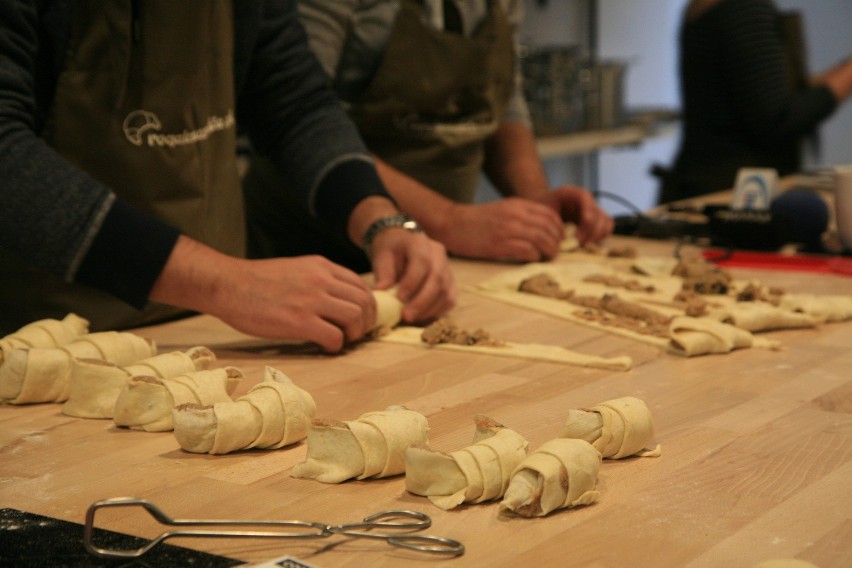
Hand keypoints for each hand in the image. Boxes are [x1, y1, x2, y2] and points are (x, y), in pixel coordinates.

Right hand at [150, 237, 376, 351]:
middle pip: (364, 302)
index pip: (361, 285)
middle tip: (357, 333)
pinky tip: (327, 347)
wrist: (228, 285)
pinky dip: (337, 345)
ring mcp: (312, 300)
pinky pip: (335, 336)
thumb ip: (318, 279)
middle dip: (366, 321)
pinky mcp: (300, 321)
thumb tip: (336, 300)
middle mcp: (322, 280)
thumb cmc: (256, 281)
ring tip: (344, 340)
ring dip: (355, 334)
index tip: (361, 318)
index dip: (367, 305)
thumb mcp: (296, 269)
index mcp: (321, 266)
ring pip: (355, 318)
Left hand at [369, 229, 455, 322]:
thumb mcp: (382, 257)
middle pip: (437, 278)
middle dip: (422, 301)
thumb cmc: (390, 250)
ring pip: (446, 291)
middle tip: (406, 316)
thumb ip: (383, 274)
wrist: (401, 242)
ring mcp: (447, 268)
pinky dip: (437, 311)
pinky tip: (422, 317)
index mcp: (419, 241)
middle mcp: (438, 253)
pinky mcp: (450, 282)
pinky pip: (449, 300)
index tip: (399, 298)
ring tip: (412, 318)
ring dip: (429, 309)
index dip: (412, 282)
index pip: (422, 262)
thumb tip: (381, 292)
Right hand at [434, 198, 565, 261]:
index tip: (558, 239)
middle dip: (557, 242)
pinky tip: (532, 260)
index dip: (559, 229)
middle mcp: (515, 215)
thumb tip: (541, 231)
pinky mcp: (500, 244)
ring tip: (547, 258)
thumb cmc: (475, 221)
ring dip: (549, 251)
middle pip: (549, 227)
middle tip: (555, 252)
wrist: (451, 223)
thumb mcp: (502, 210)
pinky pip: (528, 251)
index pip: (550, 215)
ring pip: (542, 239)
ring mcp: (508, 229)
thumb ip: (521, 216)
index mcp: (517, 205)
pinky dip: (535, 257)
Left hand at [541, 185, 612, 244]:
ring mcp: (593, 209)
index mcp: (575, 193)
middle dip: (591, 231)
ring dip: (597, 235)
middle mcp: (587, 200)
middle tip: (578, 242)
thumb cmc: (542, 206)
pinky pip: (607, 226)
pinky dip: (601, 235)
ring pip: (606, 221)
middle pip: (600, 215)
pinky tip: (589, 242)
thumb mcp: (543, 207)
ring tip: (584, 244)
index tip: (576, 236)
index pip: (589, 204)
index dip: (587, 220)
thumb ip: (551, 216)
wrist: (544, 205)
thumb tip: (564, 236)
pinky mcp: (595, 218)